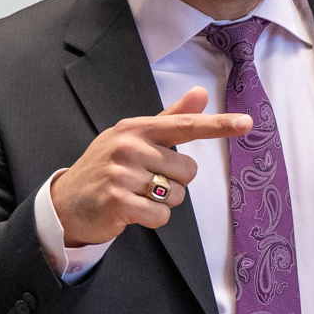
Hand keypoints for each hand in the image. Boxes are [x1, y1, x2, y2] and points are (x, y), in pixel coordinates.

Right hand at [50, 89, 252, 248]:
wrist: (66, 201)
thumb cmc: (108, 167)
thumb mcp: (134, 137)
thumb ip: (170, 118)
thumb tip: (200, 93)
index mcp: (137, 128)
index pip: (185, 125)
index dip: (218, 125)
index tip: (247, 123)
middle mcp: (129, 146)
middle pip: (188, 171)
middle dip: (174, 183)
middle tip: (145, 182)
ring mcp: (122, 174)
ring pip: (176, 195)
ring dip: (163, 203)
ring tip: (136, 196)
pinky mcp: (118, 201)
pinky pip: (161, 216)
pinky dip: (153, 219)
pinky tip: (133, 212)